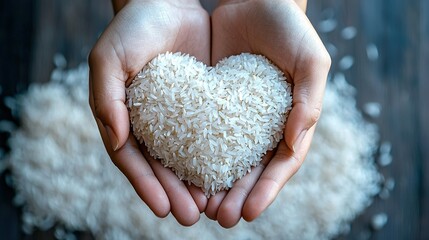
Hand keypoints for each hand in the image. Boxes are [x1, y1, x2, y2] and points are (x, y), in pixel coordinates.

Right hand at [88, 0, 209, 225]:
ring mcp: (177, 118)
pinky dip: (215, 157)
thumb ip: (106, 99)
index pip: (132, 160)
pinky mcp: (202, 106)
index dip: (145, 185)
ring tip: (211, 207)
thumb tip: (117, 140)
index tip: (162, 209)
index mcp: (124, 118)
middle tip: (191, 216)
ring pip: (186, 158)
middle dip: (174, 193)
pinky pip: (209, 135)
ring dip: (196, 184)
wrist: (167, 2)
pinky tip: (228, 174)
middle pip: (161, 166)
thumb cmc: (132, 28)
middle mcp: (150, 124)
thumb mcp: (109, 59)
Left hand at [206, 0, 330, 226]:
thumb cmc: (290, 28)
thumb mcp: (311, 60)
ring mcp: (239, 116)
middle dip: (239, 195)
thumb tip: (295, 141)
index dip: (268, 189)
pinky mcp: (214, 102)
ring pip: (228, 158)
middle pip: (254, 169)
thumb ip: (309, 100)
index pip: (283, 163)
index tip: (249, 211)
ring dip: (217, 185)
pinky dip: (197, 154)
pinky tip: (184, 172)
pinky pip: (205, 132)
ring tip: (201, 207)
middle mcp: (266, 124)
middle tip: (221, 218)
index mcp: (292, 120)